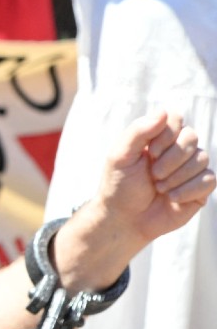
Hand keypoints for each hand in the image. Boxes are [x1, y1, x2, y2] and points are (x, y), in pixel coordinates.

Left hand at [96, 110, 212, 247]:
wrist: (125, 218)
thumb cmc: (120, 184)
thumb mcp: (120, 156)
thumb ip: (138, 131)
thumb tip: (164, 111)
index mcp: (157, 137)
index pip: (176, 119)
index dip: (167, 134)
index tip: (151, 153)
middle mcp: (177, 149)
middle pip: (191, 137)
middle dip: (172, 158)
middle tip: (153, 174)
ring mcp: (190, 168)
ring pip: (202, 158)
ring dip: (177, 176)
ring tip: (159, 187)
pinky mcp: (200, 187)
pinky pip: (209, 179)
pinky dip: (189, 189)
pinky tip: (172, 197)